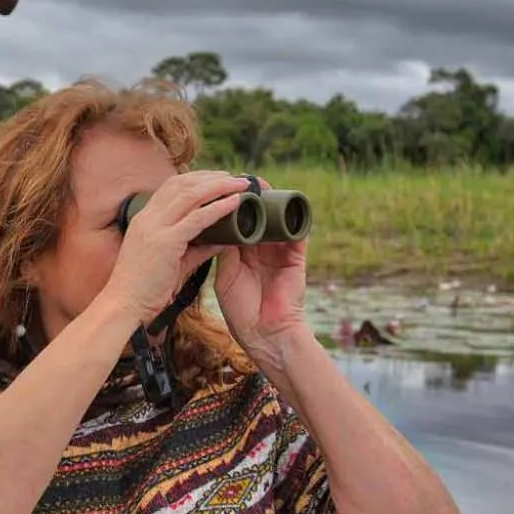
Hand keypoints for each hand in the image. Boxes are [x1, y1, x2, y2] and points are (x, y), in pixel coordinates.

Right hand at [99, 171, 254, 327]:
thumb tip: (222, 239)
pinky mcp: (165, 242)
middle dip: (210, 177)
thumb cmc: (145, 289)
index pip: (171, 187)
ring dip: (219, 186)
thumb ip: (196, 248)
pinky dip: (218, 208)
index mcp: (145, 219)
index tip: (217, 179)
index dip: (196, 179)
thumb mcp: (172, 262)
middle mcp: (148, 218)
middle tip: (234, 177)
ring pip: (191, 195)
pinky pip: (197, 218)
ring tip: (241, 184)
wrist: (124, 305)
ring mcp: (155, 227)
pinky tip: (235, 203)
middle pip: (182, 184)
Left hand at [212, 178, 309, 365]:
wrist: (265, 335)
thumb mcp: (226, 277)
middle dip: (249, 197)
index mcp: (244, 253)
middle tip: (237, 178)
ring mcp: (280, 251)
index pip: (236, 222)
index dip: (228, 206)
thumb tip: (215, 224)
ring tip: (258, 184)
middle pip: (258, 214)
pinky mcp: (296, 256)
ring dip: (270, 201)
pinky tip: (282, 200)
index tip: (217, 189)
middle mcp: (262, 248)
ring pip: (277, 218)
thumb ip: (224, 251)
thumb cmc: (242, 312)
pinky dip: (292, 214)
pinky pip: (298, 230)